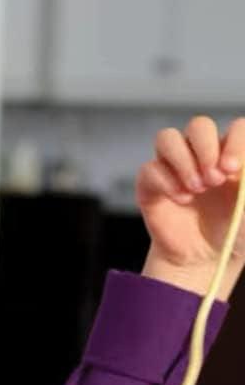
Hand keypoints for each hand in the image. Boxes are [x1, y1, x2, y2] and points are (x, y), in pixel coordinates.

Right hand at [137, 115, 244, 300]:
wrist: (204, 259)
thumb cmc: (234, 231)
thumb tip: (241, 167)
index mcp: (231, 154)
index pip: (235, 128)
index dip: (234, 142)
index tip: (233, 169)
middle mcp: (202, 156)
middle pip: (198, 125)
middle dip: (206, 150)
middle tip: (214, 180)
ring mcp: (174, 168)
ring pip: (167, 138)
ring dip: (183, 161)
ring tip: (196, 189)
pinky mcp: (151, 184)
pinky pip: (150, 168)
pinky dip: (166, 182)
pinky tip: (181, 200)